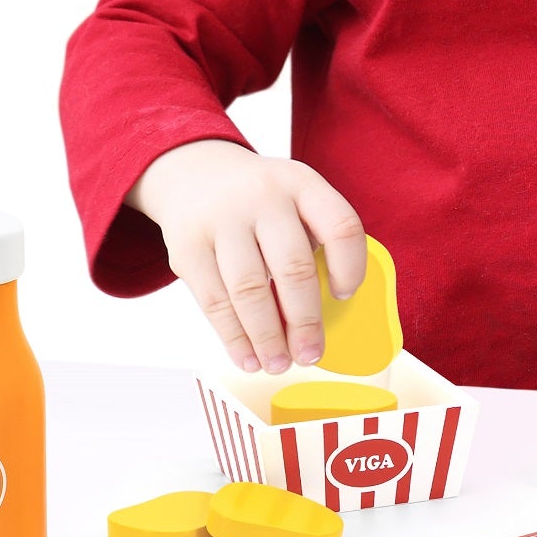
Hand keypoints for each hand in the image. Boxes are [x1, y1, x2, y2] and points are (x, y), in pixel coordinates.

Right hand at [126, 140, 368, 374]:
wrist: (194, 173)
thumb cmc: (261, 201)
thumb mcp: (293, 198)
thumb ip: (313, 240)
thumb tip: (322, 317)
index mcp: (301, 183)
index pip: (340, 226)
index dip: (350, 267)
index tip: (345, 296)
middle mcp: (263, 196)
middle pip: (293, 267)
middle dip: (305, 320)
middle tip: (311, 354)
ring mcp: (221, 220)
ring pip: (250, 290)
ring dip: (267, 336)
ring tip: (279, 364)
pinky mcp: (187, 246)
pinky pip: (214, 301)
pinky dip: (234, 337)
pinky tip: (248, 357)